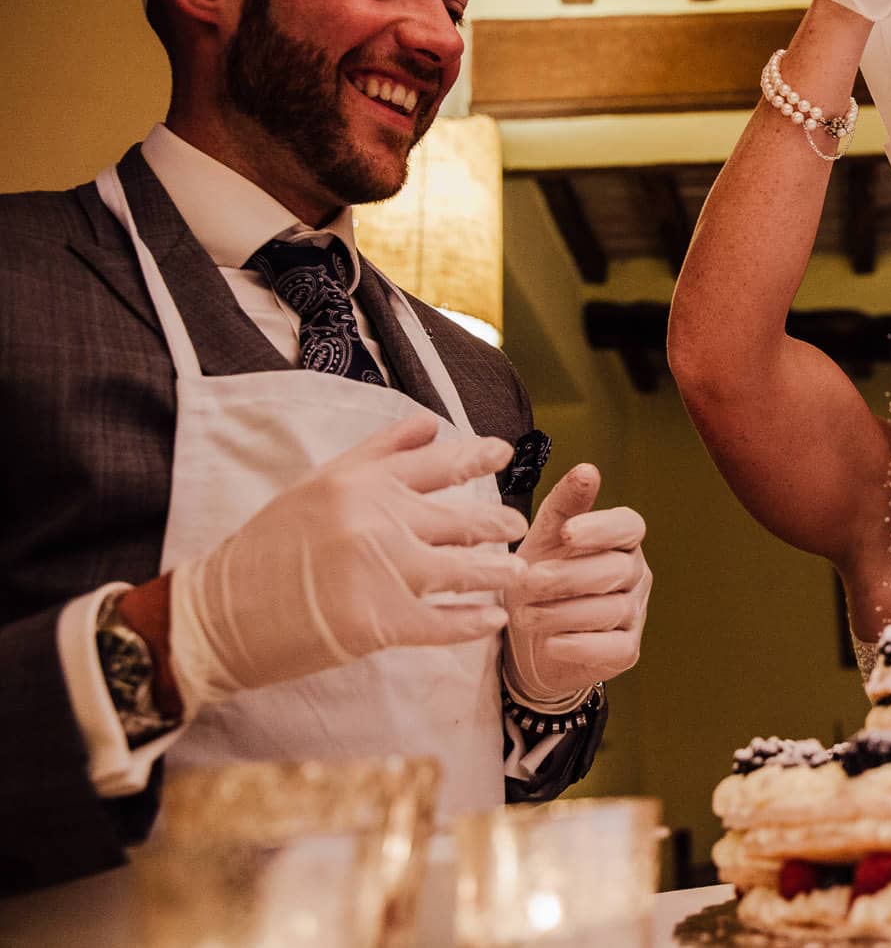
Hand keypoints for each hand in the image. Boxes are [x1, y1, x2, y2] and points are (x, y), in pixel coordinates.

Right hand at [169, 416, 528, 711]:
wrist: (214, 616)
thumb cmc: (266, 549)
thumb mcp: (317, 485)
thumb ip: (378, 454)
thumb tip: (432, 424)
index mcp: (361, 482)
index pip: (436, 462)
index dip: (477, 455)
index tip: (504, 452)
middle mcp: (377, 519)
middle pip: (461, 518)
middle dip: (498, 524)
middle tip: (517, 526)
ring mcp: (381, 570)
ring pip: (464, 569)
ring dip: (498, 572)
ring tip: (519, 572)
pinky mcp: (379, 620)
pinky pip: (444, 621)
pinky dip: (474, 622)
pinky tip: (492, 620)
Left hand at [502, 463, 650, 705]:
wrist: (530, 645)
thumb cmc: (540, 582)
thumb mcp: (543, 541)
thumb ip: (564, 506)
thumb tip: (588, 470)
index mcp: (620, 541)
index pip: (628, 526)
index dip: (601, 528)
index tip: (566, 532)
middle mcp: (635, 574)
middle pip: (616, 569)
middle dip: (568, 576)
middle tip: (527, 581)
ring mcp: (634, 614)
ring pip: (610, 610)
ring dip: (562, 613)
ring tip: (523, 615)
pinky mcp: (626, 651)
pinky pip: (612, 647)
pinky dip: (579, 645)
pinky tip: (552, 643)